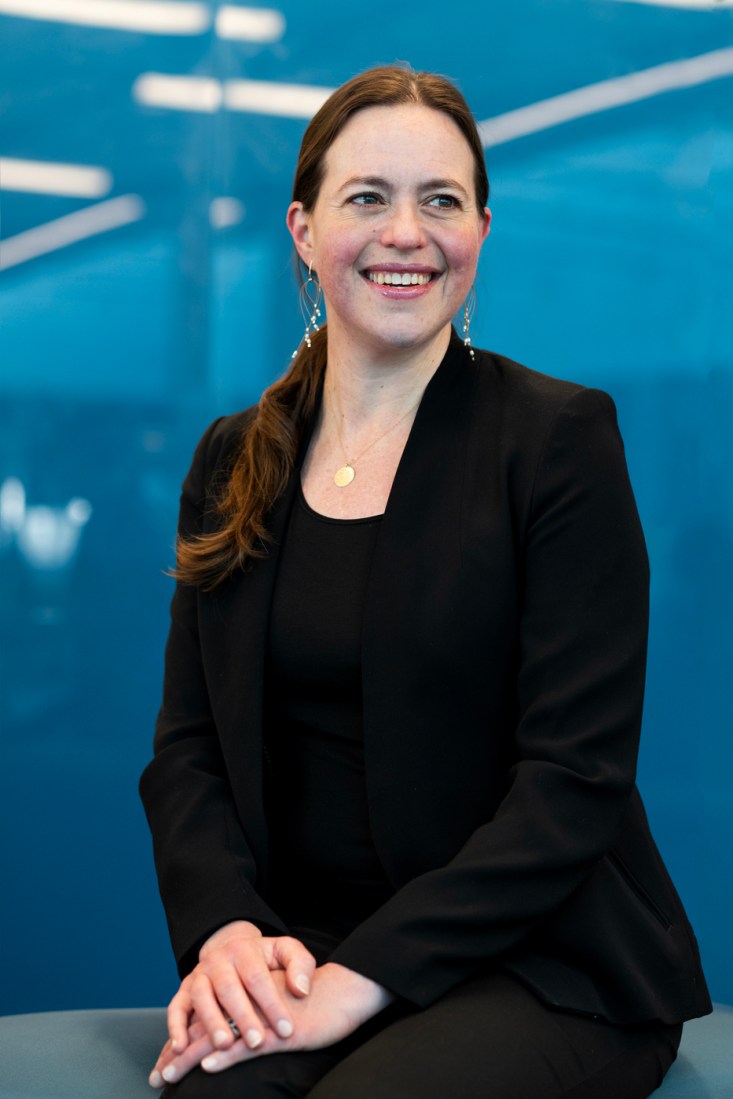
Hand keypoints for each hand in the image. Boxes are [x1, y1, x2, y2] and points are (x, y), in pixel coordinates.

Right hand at [149, 921, 315, 1086]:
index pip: (258, 978)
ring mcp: (199, 975)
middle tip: (257, 1041)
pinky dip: (175, 1026)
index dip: (272, 1004)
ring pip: (201, 997)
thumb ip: (300, 965)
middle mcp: (218, 961)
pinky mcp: (184, 990)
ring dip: (211, 1022)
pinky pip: (176, 1007)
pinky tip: (181, 1047)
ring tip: (225, 1045)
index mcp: (244, 950)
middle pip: (229, 988)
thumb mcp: (286, 951)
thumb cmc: (264, 958)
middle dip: (243, 1016)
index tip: (286, 1029)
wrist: (232, 949)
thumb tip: (301, 989)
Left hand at [150, 963, 391, 1085]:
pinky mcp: (280, 1033)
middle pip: (206, 1029)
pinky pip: (248, 1045)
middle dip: (179, 1054)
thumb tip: (233, 1037)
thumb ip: (258, 1015)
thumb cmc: (315, 1002)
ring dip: (192, 1058)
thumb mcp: (282, 1005)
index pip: (209, 1018)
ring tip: (170, 1074)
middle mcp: (249, 1007)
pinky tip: (209, 1065)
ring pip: (221, 1038)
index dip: (186, 1039)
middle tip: (158, 1077)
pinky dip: (227, 1055)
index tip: (165, 1061)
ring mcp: (263, 1020)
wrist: (345, 992)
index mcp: (246, 999)